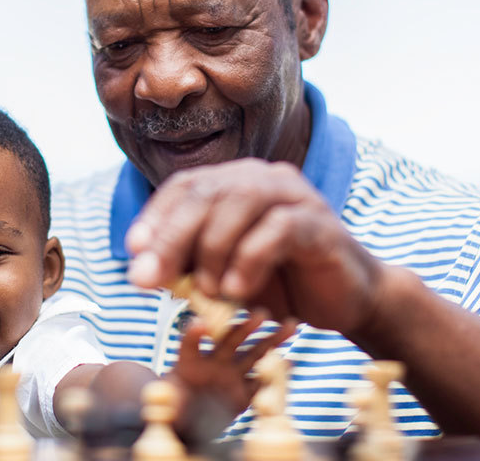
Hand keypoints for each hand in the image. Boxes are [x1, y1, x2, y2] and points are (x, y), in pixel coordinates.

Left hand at [126, 159, 389, 339]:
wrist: (347, 300)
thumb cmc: (281, 285)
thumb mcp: (223, 276)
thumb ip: (189, 267)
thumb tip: (141, 269)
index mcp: (238, 183)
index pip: (186, 186)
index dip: (155, 216)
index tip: (132, 251)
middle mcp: (265, 179)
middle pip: (207, 192)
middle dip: (171, 236)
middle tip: (149, 278)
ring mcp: (295, 196)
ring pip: (240, 202)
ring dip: (212, 250)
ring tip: (207, 291)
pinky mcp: (320, 222)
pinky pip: (278, 229)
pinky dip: (250, 259)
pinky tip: (236, 290)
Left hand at [167, 312, 294, 440]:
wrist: (187, 424)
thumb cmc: (172, 409)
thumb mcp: (164, 402)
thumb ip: (164, 397)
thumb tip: (158, 394)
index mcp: (190, 362)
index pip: (190, 344)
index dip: (194, 334)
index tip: (201, 323)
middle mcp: (214, 363)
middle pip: (231, 340)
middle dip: (246, 326)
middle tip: (261, 314)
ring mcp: (231, 377)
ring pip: (254, 355)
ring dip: (271, 340)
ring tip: (291, 325)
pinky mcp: (243, 395)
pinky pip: (261, 383)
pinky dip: (276, 374)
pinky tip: (291, 361)